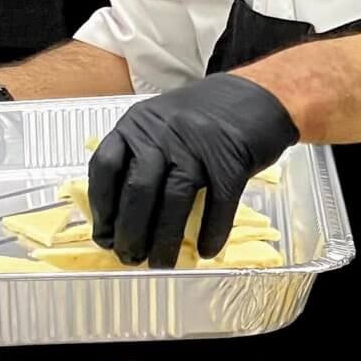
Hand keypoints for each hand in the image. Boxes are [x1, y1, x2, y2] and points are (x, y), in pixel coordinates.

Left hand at [89, 74, 298, 267]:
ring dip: (165, 241)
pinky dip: (211, 232)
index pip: (106, 168)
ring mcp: (198, 147)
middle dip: (130, 233)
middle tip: (129, 258)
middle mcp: (163, 135)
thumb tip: (123, 213)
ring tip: (160, 264)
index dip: (102, 208)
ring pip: (174, 201)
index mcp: (137, 126)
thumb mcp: (161, 126)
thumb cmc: (205, 118)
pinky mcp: (231, 161)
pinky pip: (217, 204)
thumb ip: (140, 158)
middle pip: (138, 191)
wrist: (258, 96)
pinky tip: (205, 251)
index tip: (104, 236)